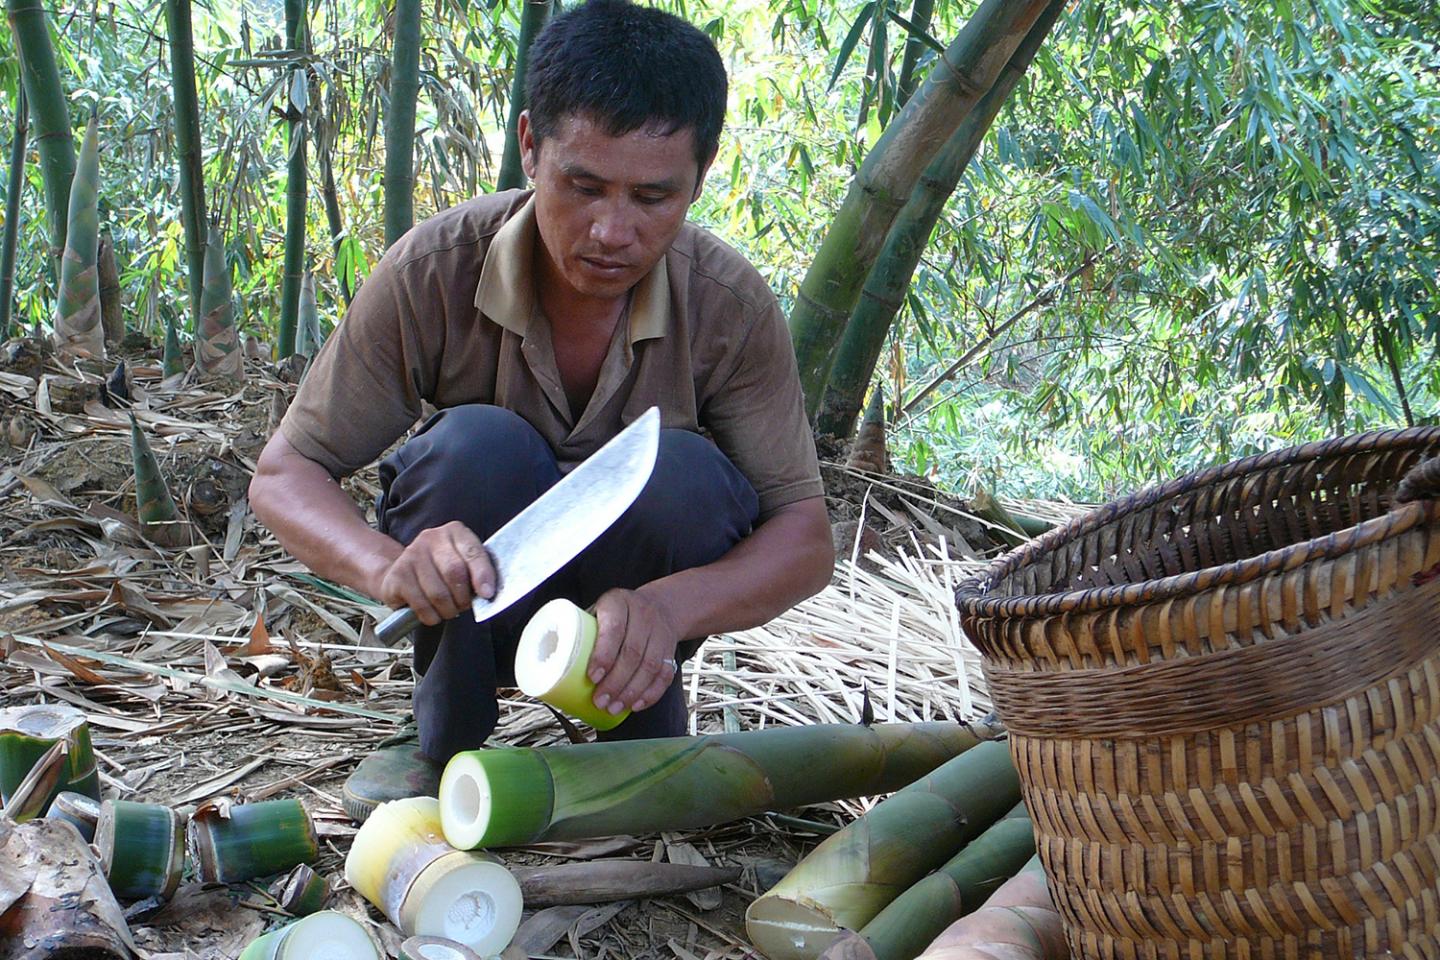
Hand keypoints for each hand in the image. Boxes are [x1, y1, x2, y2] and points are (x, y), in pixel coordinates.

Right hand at [374, 521, 494, 624]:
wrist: (401, 574)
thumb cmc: (440, 572)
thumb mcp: (463, 565)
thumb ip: (476, 574)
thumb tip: (487, 593)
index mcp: (454, 532)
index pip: (473, 552)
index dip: (482, 575)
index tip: (487, 594)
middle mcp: (431, 538)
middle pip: (455, 572)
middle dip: (463, 597)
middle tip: (464, 606)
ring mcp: (411, 555)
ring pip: (438, 593)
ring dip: (448, 610)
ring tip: (448, 610)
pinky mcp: (398, 575)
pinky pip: (421, 604)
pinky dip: (431, 616)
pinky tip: (432, 613)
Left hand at [587, 588, 682, 715]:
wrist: (660, 605)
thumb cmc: (619, 613)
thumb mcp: (600, 610)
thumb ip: (584, 631)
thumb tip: (557, 666)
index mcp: (619, 602)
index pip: (614, 629)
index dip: (603, 655)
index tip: (592, 677)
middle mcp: (643, 615)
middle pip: (632, 652)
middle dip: (615, 682)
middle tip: (600, 701)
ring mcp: (660, 632)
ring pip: (650, 666)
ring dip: (631, 692)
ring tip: (614, 707)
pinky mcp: (671, 650)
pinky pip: (665, 674)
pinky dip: (651, 693)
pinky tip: (636, 704)